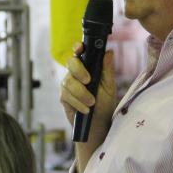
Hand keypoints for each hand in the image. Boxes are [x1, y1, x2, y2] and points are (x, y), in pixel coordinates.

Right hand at [60, 42, 116, 172]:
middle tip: (88, 80)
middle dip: (79, 70)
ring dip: (81, 93)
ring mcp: (68, 85)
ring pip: (68, 82)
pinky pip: (67, 96)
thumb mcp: (109, 87)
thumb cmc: (105, 105)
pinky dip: (78, 103)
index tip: (80, 48)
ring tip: (92, 103)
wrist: (98, 125)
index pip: (80, 52)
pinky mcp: (63, 97)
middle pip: (70, 62)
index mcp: (88, 67)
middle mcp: (76, 73)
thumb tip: (109, 52)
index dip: (78, 47)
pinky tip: (86, 110)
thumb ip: (107, 70)